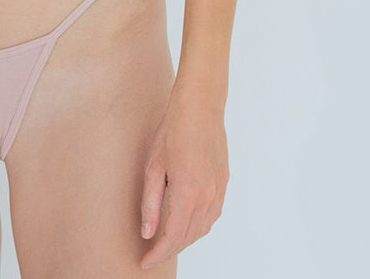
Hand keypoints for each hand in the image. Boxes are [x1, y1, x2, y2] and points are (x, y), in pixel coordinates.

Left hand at [137, 92, 228, 269]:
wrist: (200, 108)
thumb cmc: (173, 131)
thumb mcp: (153, 166)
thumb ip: (150, 203)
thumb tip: (148, 232)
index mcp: (187, 192)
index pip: (172, 238)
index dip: (158, 253)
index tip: (145, 261)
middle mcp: (207, 196)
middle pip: (188, 237)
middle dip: (169, 249)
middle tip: (151, 252)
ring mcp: (219, 191)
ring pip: (202, 229)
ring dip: (184, 240)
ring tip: (166, 240)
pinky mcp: (224, 184)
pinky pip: (212, 216)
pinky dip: (198, 226)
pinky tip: (186, 223)